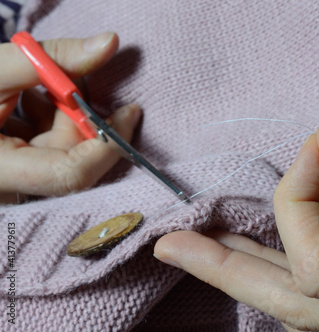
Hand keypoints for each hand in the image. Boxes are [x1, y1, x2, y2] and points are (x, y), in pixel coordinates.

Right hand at [0, 33, 140, 202]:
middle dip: (78, 114)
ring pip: (61, 149)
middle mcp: (8, 185)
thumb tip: (110, 43)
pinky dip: (49, 117)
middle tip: (67, 78)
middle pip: (70, 157)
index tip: (131, 111)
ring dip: (61, 111)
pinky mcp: (16, 166)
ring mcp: (13, 179)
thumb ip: (51, 58)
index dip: (107, 145)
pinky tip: (30, 96)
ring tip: (34, 83)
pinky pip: (48, 146)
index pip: (69, 175)